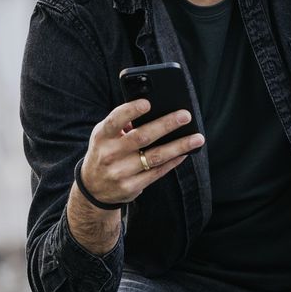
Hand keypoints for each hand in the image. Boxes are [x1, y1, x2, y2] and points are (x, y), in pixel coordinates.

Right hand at [76, 98, 204, 207]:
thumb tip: (155, 111)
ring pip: (155, 157)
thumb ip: (122, 124)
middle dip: (165, 125)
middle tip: (185, 116)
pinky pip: (157, 172)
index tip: (148, 103)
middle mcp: (110, 154)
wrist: (93, 188)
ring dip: (179, 146)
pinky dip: (173, 161)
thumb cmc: (105, 152)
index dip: (130, 111)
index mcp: (102, 137)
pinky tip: (185, 153)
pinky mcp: (131, 186)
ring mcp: (120, 172)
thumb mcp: (104, 136)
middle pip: (142, 137)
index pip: (115, 121)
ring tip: (197, 138)